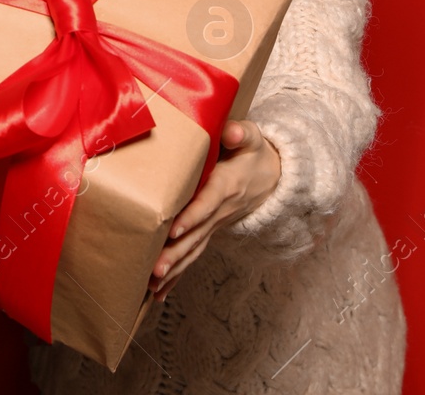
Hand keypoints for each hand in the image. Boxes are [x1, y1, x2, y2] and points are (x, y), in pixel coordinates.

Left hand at [149, 120, 279, 301]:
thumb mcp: (252, 137)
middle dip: (176, 253)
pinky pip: (194, 255)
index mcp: (226, 184)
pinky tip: (159, 293)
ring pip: (194, 249)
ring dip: (174, 268)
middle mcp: (220, 210)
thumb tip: (232, 132)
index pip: (208, 203)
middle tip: (155, 269)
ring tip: (152, 285)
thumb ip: (241, 133)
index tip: (174, 230)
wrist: (271, 177)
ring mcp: (215, 224)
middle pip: (197, 235)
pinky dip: (178, 275)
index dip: (192, 217)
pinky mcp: (210, 232)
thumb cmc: (253, 152)